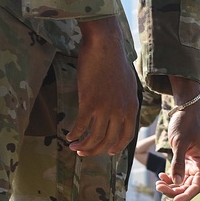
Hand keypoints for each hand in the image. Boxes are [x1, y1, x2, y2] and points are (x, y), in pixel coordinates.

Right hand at [68, 17, 137, 156]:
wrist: (106, 47)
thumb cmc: (115, 62)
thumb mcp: (128, 85)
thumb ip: (126, 100)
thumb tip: (121, 108)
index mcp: (131, 108)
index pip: (126, 136)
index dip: (117, 147)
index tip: (109, 152)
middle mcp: (120, 111)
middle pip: (109, 140)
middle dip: (96, 150)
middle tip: (84, 153)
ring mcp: (105, 108)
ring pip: (95, 136)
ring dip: (83, 145)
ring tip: (74, 147)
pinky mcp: (90, 102)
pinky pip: (81, 125)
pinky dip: (74, 133)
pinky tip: (68, 135)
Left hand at [157, 105, 199, 200]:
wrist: (185, 112)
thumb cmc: (185, 124)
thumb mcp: (180, 143)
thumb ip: (178, 163)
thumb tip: (176, 181)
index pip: (197, 185)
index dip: (186, 195)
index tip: (173, 199)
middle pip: (189, 186)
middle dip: (174, 190)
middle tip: (158, 187)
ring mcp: (194, 164)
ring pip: (183, 183)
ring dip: (171, 185)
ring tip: (158, 183)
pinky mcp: (187, 161)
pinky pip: (180, 175)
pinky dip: (170, 178)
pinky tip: (161, 175)